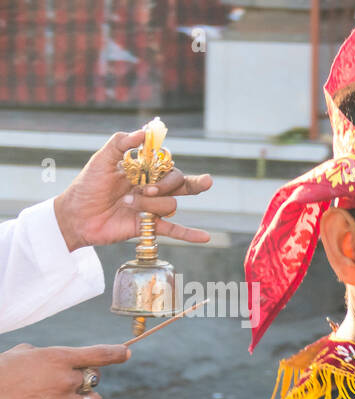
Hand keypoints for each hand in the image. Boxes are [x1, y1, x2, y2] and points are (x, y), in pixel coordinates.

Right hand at [0, 343, 129, 398]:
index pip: (98, 354)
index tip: (126, 353)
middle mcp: (65, 380)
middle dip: (85, 379)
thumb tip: (61, 361)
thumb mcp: (21, 354)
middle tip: (66, 382)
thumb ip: (46, 356)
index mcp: (57, 358)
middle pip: (95, 379)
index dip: (115, 353)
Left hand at [52, 128, 212, 251]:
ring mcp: (152, 208)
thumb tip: (143, 133)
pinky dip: (190, 234)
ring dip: (150, 205)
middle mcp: (152, 188)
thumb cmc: (87, 186)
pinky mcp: (150, 227)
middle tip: (146, 190)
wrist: (76, 215)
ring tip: (127, 205)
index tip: (157, 170)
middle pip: (178, 184)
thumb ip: (120, 144)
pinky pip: (174, 230)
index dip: (168, 169)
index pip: (169, 167)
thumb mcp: (101, 161)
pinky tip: (205, 237)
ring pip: (170, 205)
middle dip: (164, 187)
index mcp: (144, 171)